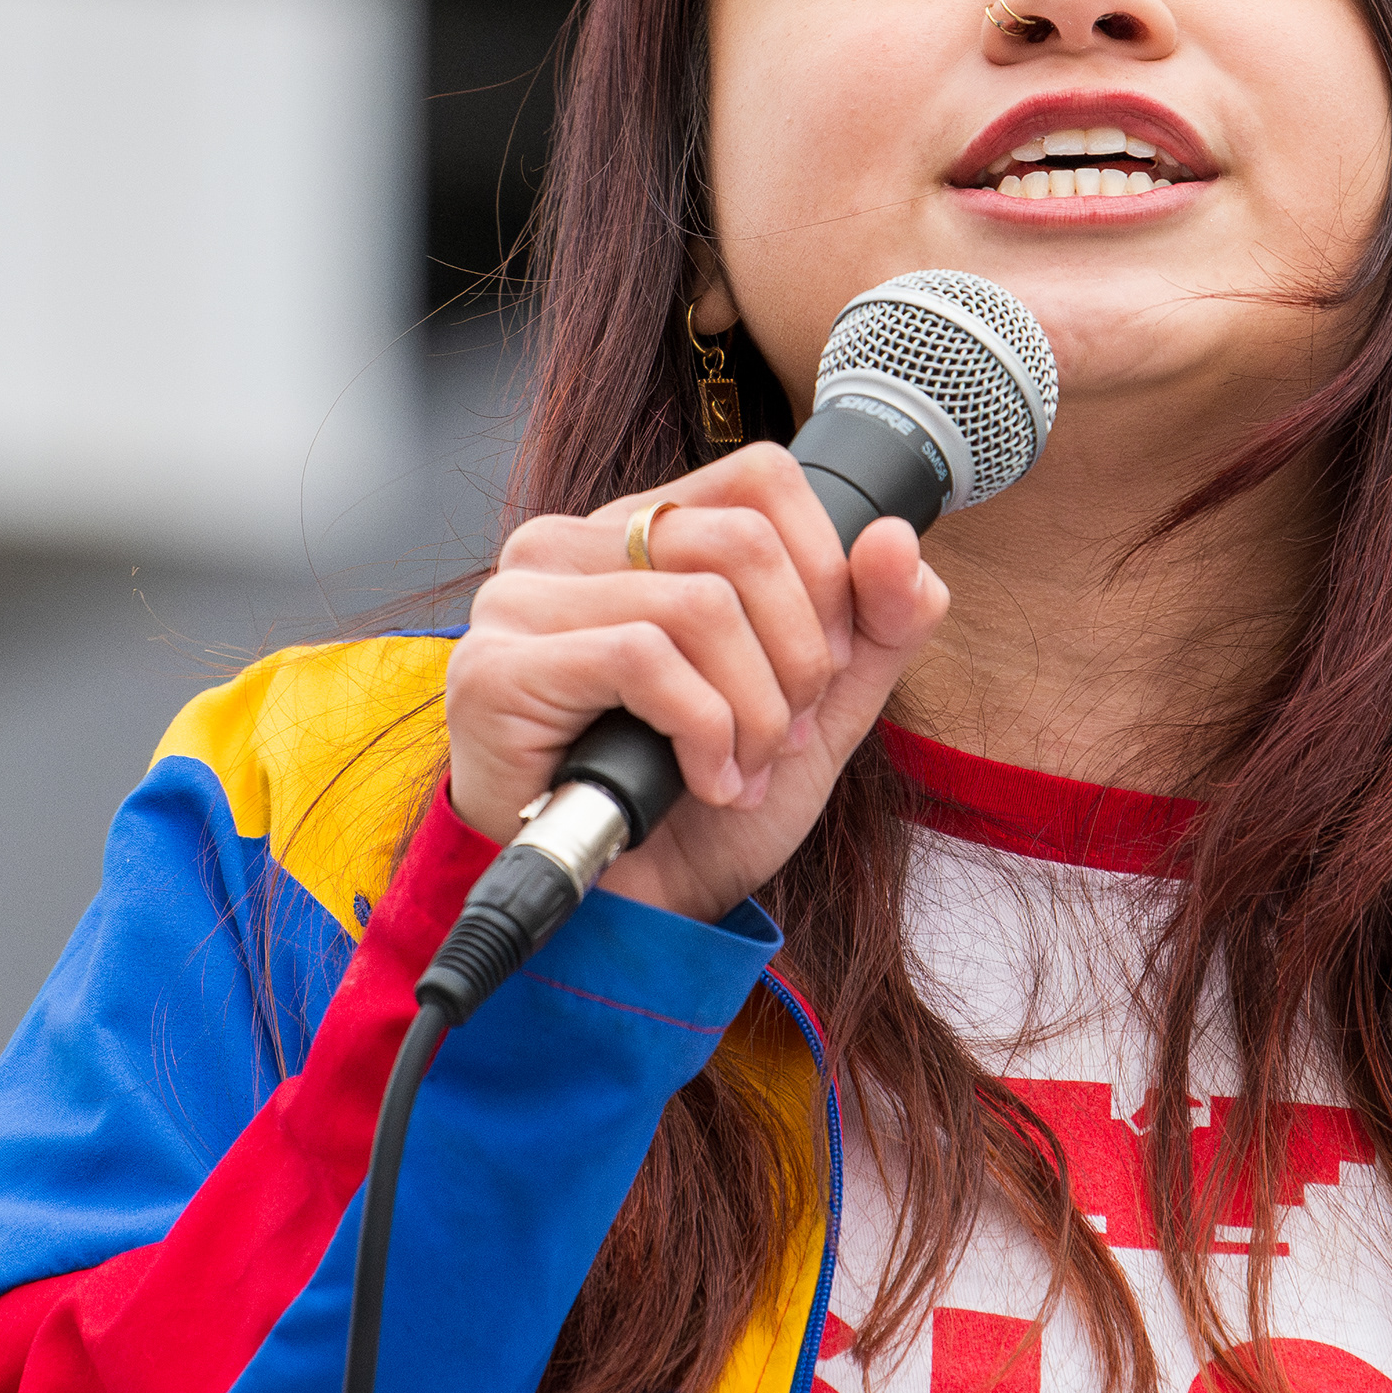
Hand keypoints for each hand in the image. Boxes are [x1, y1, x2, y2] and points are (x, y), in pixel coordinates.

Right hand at [444, 442, 950, 921]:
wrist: (635, 916)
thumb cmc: (703, 805)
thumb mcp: (821, 707)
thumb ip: (878, 622)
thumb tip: (894, 536)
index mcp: (640, 531)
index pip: (759, 476)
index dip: (822, 571)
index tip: (826, 665)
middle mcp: (569, 545)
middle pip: (740, 541)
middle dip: (796, 656)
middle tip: (782, 736)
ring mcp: (522, 601)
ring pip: (698, 604)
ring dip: (750, 711)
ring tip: (739, 770)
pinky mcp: (498, 668)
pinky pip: (642, 657)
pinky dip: (701, 731)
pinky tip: (699, 780)